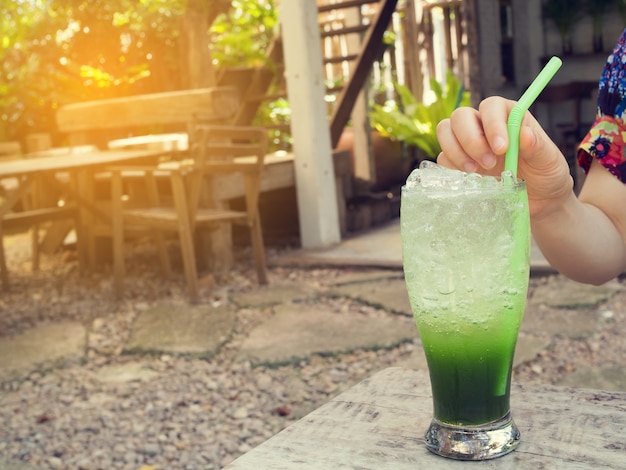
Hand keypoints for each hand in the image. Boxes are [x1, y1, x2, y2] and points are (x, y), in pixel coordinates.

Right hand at [436, 96, 573, 216]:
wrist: (537, 201)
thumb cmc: (545, 175)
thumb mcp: (549, 161)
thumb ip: (537, 146)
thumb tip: (524, 135)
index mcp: (508, 116)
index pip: (491, 106)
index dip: (492, 124)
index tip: (502, 148)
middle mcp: (484, 125)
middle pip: (461, 116)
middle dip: (470, 140)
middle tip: (489, 163)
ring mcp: (467, 144)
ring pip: (445, 131)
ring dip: (456, 152)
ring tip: (476, 172)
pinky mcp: (457, 163)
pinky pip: (443, 158)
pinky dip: (451, 168)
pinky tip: (470, 180)